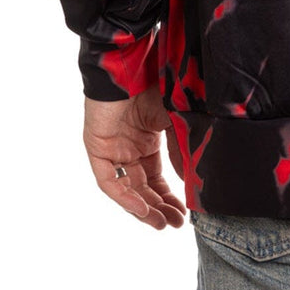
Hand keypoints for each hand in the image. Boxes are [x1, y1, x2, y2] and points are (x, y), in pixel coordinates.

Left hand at [83, 84, 186, 229]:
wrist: (133, 65)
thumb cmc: (157, 85)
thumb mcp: (177, 121)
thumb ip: (182, 150)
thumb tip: (191, 180)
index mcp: (146, 142)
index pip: (156, 179)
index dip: (169, 197)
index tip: (186, 213)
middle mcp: (128, 149)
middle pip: (142, 188)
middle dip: (158, 208)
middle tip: (175, 224)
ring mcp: (113, 150)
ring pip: (126, 189)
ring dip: (143, 208)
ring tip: (162, 224)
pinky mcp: (98, 148)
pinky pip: (109, 181)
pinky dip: (124, 197)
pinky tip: (142, 208)